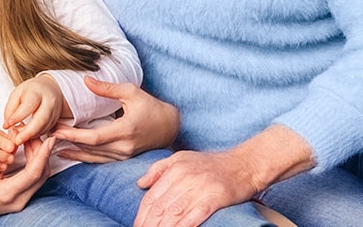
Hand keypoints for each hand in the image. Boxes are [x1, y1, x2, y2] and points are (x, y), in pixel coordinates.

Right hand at [0, 136, 55, 224]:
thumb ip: (1, 155)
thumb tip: (15, 135)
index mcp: (7, 193)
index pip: (33, 173)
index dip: (43, 154)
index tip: (49, 140)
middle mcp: (18, 200)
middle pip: (42, 174)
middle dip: (42, 151)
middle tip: (34, 134)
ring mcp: (22, 201)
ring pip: (41, 176)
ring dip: (39, 156)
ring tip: (30, 139)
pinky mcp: (23, 198)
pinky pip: (35, 179)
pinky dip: (35, 163)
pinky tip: (28, 150)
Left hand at [3, 74, 67, 144]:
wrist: (48, 89)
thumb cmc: (30, 92)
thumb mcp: (16, 94)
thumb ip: (10, 109)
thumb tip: (7, 125)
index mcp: (37, 92)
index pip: (28, 106)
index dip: (17, 117)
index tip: (6, 125)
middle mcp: (49, 102)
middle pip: (41, 120)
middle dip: (28, 133)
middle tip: (17, 141)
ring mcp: (55, 112)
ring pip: (44, 128)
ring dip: (31, 136)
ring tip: (19, 138)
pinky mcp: (56, 121)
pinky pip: (46, 131)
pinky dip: (35, 136)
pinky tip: (26, 136)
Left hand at [52, 77, 178, 161]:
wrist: (169, 127)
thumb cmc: (151, 106)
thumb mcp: (131, 92)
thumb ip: (107, 88)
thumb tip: (86, 80)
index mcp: (126, 130)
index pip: (94, 137)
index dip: (73, 136)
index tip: (56, 129)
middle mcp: (124, 147)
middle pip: (90, 148)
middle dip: (67, 142)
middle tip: (47, 133)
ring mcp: (123, 155)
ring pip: (92, 157)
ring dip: (72, 150)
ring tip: (51, 143)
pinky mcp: (122, 158)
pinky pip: (98, 160)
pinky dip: (81, 156)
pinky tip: (67, 153)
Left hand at [132, 150, 260, 226]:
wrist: (244, 164)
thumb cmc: (212, 164)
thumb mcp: (181, 158)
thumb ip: (158, 170)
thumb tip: (140, 184)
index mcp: (174, 168)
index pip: (151, 196)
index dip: (142, 214)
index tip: (136, 225)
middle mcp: (184, 177)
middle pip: (160, 206)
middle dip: (148, 224)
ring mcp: (199, 188)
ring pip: (174, 213)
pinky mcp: (214, 198)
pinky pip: (195, 216)